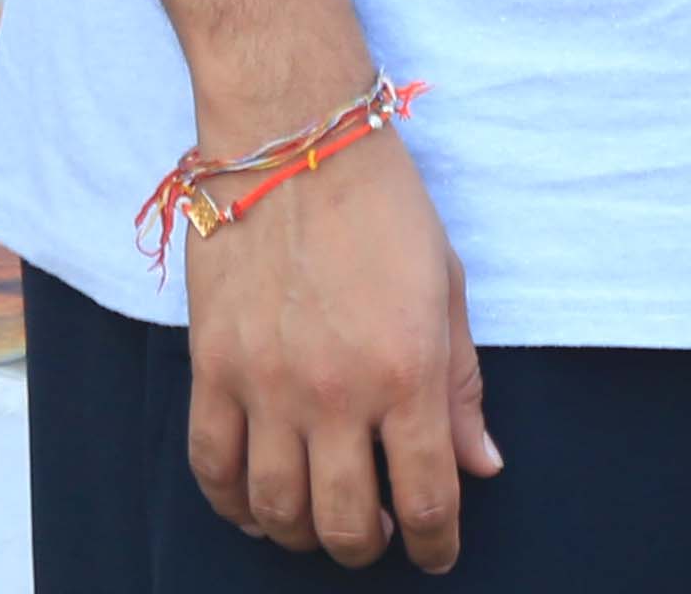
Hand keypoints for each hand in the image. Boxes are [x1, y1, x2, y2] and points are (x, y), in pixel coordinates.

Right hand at [182, 123, 497, 571]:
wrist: (294, 139)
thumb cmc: (383, 205)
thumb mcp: (446, 287)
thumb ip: (462, 386)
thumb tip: (480, 466)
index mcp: (407, 370)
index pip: (425, 496)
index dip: (437, 542)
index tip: (438, 552)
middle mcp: (335, 391)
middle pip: (344, 521)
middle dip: (368, 547)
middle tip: (377, 538)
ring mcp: (266, 384)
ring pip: (275, 507)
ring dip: (300, 535)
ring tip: (319, 525)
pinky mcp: (211, 367)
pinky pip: (211, 465)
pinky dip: (232, 502)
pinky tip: (255, 505)